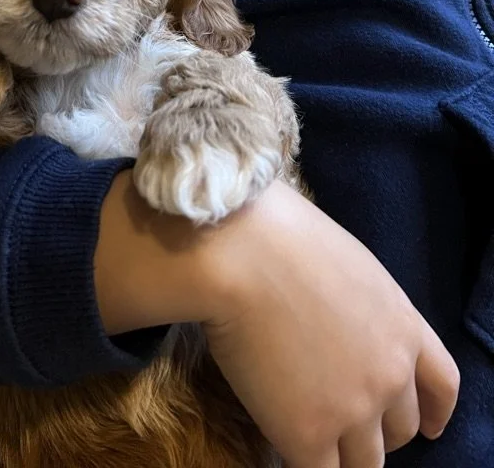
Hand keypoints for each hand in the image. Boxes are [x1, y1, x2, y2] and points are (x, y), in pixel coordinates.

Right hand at [200, 181, 459, 467]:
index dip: (434, 411)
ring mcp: (354, 409)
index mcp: (404, 326)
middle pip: (401, 429)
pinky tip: (287, 445)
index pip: (442, 385)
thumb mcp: (350, 266)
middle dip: (377, 429)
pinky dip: (306, 462)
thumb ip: (362, 310)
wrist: (242, 253)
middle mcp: (391, 375)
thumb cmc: (280, 238)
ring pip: (365, 463)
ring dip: (343, 454)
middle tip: (344, 422)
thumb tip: (344, 326)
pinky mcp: (309, 434)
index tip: (428, 425)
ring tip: (314, 440)